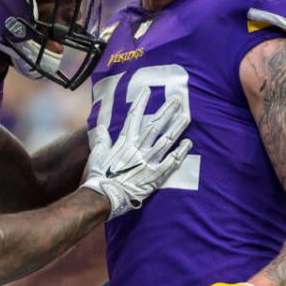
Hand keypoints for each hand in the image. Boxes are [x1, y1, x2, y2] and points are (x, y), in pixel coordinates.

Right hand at [82, 87, 191, 218]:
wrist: (105, 196)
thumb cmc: (99, 176)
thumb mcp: (97, 154)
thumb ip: (101, 139)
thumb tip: (101, 127)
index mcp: (124, 142)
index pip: (134, 117)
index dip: (141, 102)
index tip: (147, 90)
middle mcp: (138, 149)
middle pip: (155, 125)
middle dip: (167, 111)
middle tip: (177, 99)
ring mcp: (148, 162)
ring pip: (166, 141)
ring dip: (177, 128)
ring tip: (187, 117)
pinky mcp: (156, 176)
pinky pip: (171, 162)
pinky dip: (180, 152)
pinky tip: (188, 143)